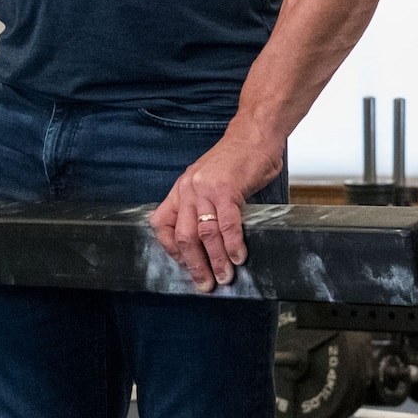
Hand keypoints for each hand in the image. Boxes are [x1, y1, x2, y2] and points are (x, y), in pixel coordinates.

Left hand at [150, 125, 282, 292]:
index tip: (185, 267)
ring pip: (205, 234)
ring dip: (215, 260)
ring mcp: (206, 188)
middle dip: (195, 265)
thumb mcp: (209, 181)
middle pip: (184, 236)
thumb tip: (210, 242)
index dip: (171, 250)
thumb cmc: (237, 160)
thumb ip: (204, 205)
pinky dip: (232, 244)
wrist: (255, 134)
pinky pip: (226, 224)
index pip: (162, 225)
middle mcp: (188, 189)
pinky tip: (237, 257)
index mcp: (181, 189)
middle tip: (205, 284)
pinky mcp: (226, 188)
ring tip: (225, 277)